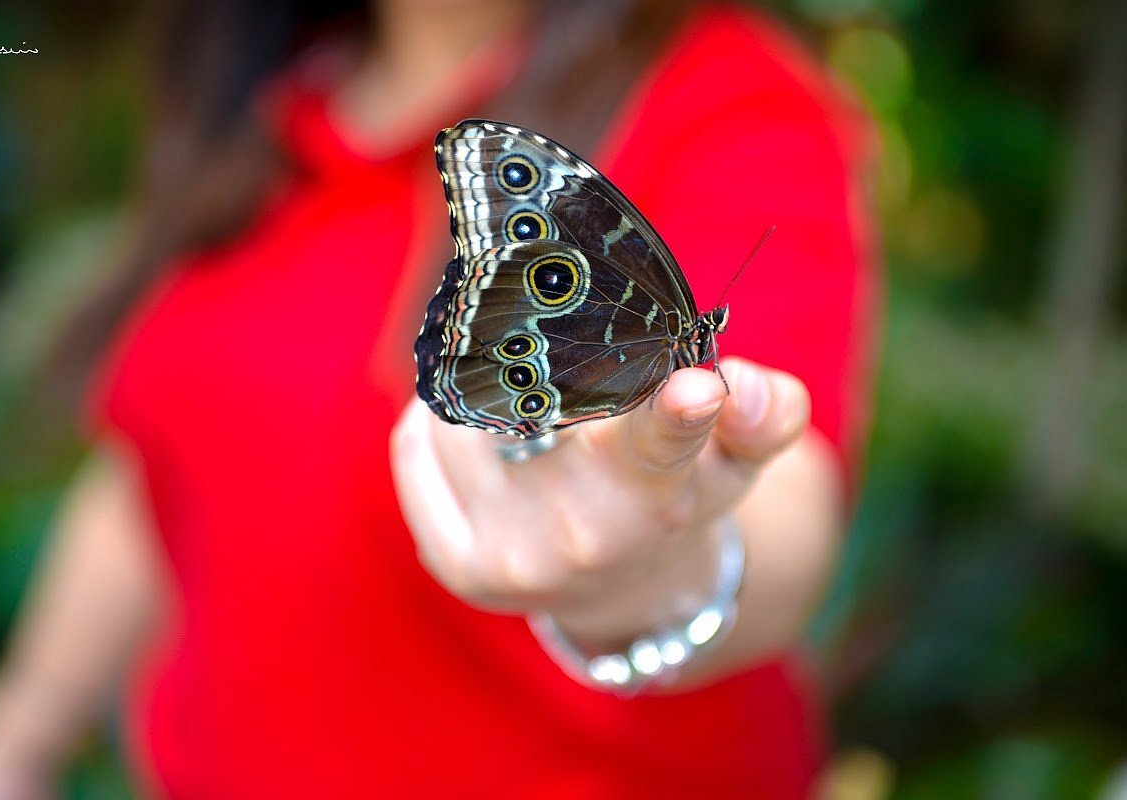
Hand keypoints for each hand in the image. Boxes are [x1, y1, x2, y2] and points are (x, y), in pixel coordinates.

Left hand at [390, 357, 809, 652]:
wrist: (620, 588)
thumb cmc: (674, 495)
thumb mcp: (734, 457)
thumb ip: (765, 413)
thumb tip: (740, 386)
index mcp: (660, 493)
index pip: (668, 444)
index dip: (680, 412)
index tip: (693, 386)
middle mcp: (585, 535)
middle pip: (534, 393)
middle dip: (535, 363)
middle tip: (546, 359)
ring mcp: (514, 557)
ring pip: (463, 414)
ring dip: (480, 392)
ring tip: (515, 405)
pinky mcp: (455, 565)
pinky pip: (416, 451)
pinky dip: (436, 428)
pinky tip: (472, 436)